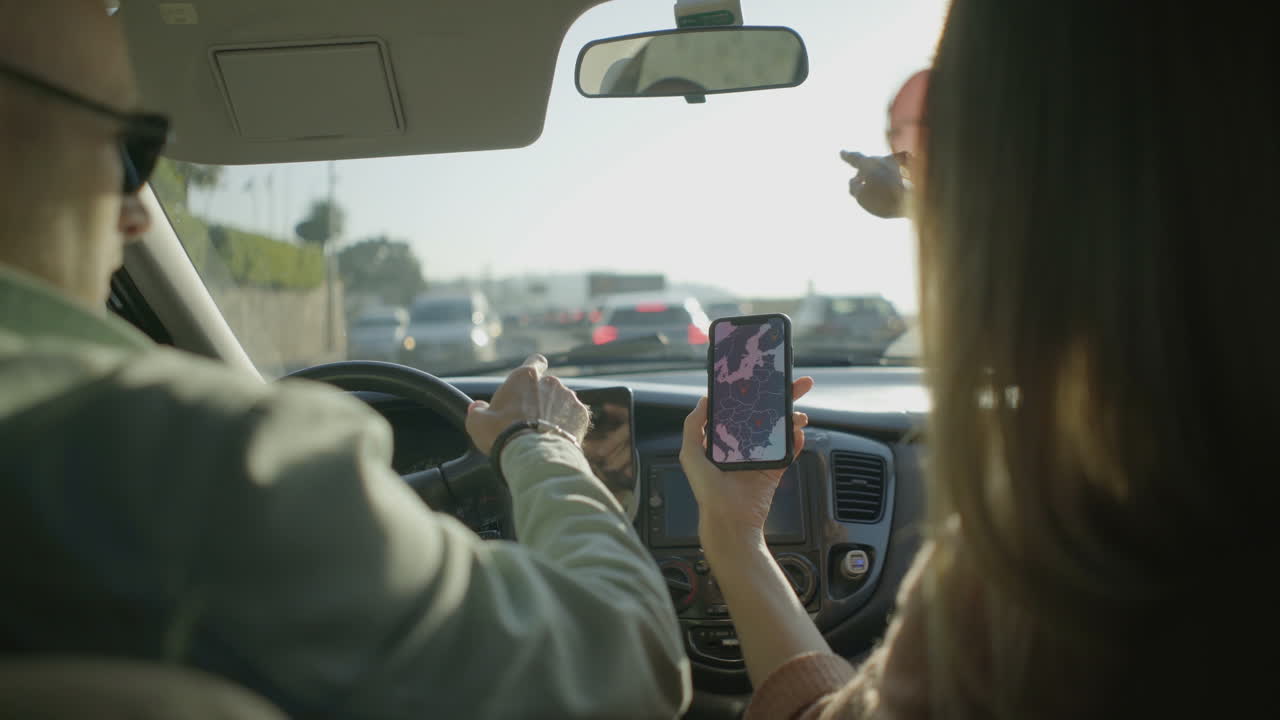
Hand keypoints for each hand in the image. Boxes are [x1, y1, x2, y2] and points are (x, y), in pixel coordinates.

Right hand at [464, 354, 589, 454]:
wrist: (534, 456)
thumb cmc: (502, 435)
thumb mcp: (478, 422)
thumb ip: (478, 410)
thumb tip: (477, 407)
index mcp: (525, 376)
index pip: (535, 361)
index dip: (533, 370)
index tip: (530, 382)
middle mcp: (550, 382)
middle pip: (547, 386)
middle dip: (541, 399)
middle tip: (529, 420)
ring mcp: (569, 398)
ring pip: (562, 402)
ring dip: (555, 412)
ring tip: (543, 434)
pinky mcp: (582, 415)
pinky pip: (574, 418)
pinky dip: (568, 426)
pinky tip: (557, 439)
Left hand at [678, 377, 813, 552]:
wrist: (729, 518)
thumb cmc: (707, 489)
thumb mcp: (690, 453)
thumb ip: (693, 425)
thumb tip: (704, 399)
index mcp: (723, 439)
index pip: (740, 409)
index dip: (752, 393)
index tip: (763, 377)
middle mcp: (743, 445)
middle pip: (766, 414)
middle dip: (784, 398)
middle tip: (799, 384)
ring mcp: (761, 456)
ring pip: (781, 430)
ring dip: (792, 418)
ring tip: (799, 414)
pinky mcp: (774, 469)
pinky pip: (789, 452)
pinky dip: (796, 441)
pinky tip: (799, 433)